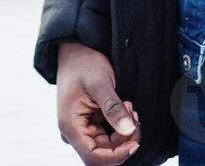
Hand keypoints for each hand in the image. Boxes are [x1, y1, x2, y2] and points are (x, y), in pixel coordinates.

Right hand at [55, 40, 141, 163]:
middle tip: (132, 112)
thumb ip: (113, 108)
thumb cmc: (83, 63)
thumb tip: (128, 130)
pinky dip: (122, 126)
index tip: (134, 140)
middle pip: (104, 153)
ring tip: (128, 105)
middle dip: (124, 139)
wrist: (76, 50)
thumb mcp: (99, 82)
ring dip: (124, 132)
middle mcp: (74, 132)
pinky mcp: (91, 124)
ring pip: (109, 146)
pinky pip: (109, 136)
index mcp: (70, 126)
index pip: (94, 157)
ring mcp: (82, 129)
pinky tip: (125, 107)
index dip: (117, 154)